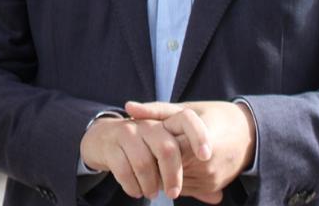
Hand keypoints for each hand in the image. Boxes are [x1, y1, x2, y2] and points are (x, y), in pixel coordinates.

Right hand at [79, 112, 211, 200]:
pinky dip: (133, 186)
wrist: (102, 138)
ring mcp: (126, 133)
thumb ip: (188, 173)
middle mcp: (147, 125)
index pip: (186, 119)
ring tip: (151, 193)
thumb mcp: (164, 153)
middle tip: (174, 193)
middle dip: (173, 176)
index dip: (198, 135)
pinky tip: (136, 191)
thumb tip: (216, 198)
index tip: (206, 156)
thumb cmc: (142, 148)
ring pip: (145, 163)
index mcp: (164, 123)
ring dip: (150, 184)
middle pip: (167, 148)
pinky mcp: (110, 146)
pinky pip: (125, 170)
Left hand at [125, 100, 255, 203]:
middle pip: (166, 168)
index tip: (136, 141)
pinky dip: (174, 179)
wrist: (250, 134)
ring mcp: (210, 178)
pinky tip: (168, 167)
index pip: (164, 150)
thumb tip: (128, 107)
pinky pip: (186, 188)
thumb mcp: (187, 108)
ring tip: (151, 158)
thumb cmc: (215, 115)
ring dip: (161, 173)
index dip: (148, 147)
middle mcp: (207, 163)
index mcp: (200, 139)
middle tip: (138, 152)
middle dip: (152, 161)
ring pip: (174, 182)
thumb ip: (157, 110)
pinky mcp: (213, 188)